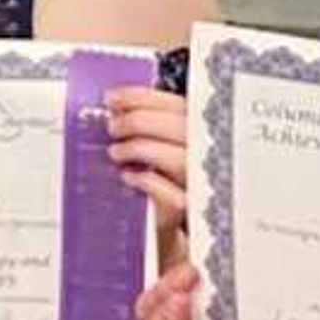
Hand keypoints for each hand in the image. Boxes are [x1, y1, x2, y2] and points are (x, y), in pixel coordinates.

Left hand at [102, 85, 189, 226]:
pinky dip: (147, 181)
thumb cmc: (164, 178)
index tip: (112, 99)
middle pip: (179, 127)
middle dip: (138, 121)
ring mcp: (201, 181)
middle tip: (112, 127)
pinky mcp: (191, 208)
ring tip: (116, 152)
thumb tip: (115, 105)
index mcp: (201, 131)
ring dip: (139, 149)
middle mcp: (206, 153)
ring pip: (178, 157)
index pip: (176, 104)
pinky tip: (128, 176)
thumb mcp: (159, 144)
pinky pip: (172, 194)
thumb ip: (146, 122)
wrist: (171, 221)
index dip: (141, 98)